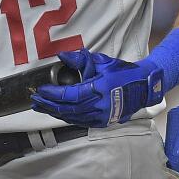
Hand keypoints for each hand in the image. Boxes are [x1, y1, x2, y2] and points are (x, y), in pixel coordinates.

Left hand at [31, 49, 164, 127]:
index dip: (53, 94)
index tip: (41, 90)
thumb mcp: (102, 61)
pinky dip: (67, 117)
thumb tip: (62, 56)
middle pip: (68, 109)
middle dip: (49, 105)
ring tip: (41, 107)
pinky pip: (80, 121)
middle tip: (35, 100)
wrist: (143, 86)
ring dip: (55, 112)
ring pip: (73, 117)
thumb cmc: (123, 72)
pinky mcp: (103, 121)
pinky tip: (57, 112)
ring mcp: (102, 116)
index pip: (71, 95)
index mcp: (99, 89)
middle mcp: (100, 105)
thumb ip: (81, 60)